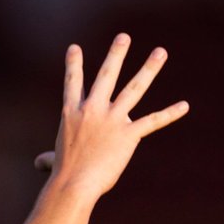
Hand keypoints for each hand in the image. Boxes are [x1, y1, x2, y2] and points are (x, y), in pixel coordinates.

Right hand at [33, 34, 188, 196]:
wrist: (73, 186)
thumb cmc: (62, 176)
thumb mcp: (54, 161)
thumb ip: (48, 158)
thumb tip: (39, 163)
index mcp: (72, 114)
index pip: (72, 83)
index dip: (73, 64)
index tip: (74, 47)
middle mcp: (92, 111)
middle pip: (106, 76)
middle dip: (116, 55)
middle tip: (123, 37)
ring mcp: (112, 120)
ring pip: (134, 88)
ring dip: (149, 69)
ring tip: (161, 52)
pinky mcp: (128, 135)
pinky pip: (152, 121)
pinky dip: (169, 114)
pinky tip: (184, 106)